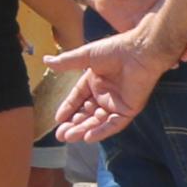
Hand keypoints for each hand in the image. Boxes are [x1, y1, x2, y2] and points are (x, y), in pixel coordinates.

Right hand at [45, 20, 175, 141]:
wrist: (140, 51)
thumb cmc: (116, 49)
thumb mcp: (86, 56)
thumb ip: (67, 62)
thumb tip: (45, 61)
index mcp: (95, 81)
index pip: (78, 98)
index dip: (68, 109)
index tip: (57, 119)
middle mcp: (105, 93)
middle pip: (86, 113)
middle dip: (73, 124)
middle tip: (60, 135)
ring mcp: (117, 102)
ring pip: (98, 121)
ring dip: (84, 129)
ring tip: (69, 137)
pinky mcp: (129, 109)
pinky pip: (114, 124)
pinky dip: (102, 131)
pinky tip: (88, 138)